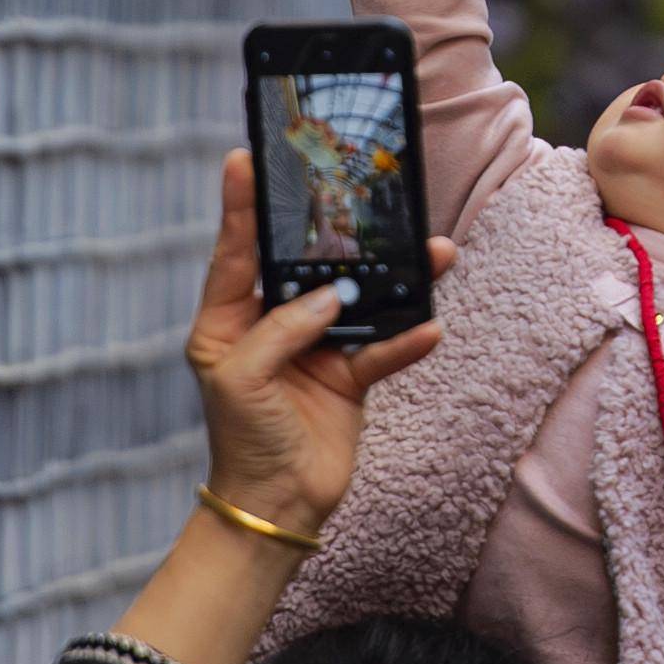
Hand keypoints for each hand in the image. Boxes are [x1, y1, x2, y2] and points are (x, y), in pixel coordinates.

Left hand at [187, 150, 449, 539]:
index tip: (243, 157)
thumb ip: (281, 329)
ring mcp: (315, 348)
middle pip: (309, 265)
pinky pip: (385, 348)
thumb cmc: (242, 438)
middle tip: (361, 189)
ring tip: (435, 253)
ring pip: (362, 299)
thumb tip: (333, 295)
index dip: (240, 206)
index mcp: (228, 320)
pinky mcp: (351, 376)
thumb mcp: (241, 378)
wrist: (278, 506)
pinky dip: (408, 339)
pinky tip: (429, 329)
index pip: (236, 252)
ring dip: (398, 281)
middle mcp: (271, 325)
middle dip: (342, 233)